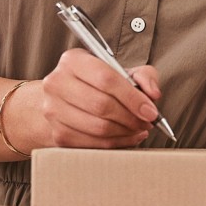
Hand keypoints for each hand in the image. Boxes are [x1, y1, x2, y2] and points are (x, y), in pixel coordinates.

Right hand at [20, 48, 162, 150]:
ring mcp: (52, 110)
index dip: (132, 97)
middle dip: (131, 117)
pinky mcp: (56, 133)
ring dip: (125, 132)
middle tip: (147, 122)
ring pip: (97, 127)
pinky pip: (91, 144)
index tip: (151, 111)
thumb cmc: (97, 83)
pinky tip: (126, 137)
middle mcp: (57, 83)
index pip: (106, 79)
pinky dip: (114, 143)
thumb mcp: (121, 70)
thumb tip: (153, 94)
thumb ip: (143, 75)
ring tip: (139, 129)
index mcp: (73, 61)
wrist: (63, 100)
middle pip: (101, 105)